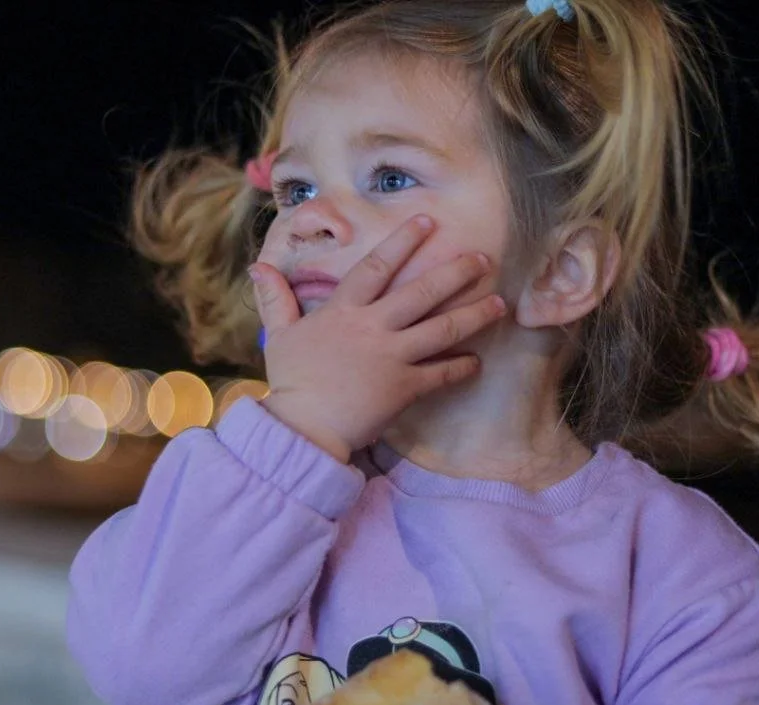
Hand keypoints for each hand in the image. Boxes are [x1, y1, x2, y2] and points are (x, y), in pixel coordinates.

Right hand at [250, 215, 506, 462]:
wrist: (304, 428)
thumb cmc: (291, 381)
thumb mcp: (279, 336)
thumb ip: (275, 300)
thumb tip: (259, 268)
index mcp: (343, 311)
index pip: (376, 267)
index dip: (402, 242)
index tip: (427, 222)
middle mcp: (373, 328)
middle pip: (422, 292)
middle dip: (455, 272)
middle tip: (483, 258)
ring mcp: (391, 357)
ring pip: (442, 330)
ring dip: (473, 315)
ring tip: (499, 303)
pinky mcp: (404, 388)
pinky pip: (441, 374)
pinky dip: (461, 367)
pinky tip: (477, 360)